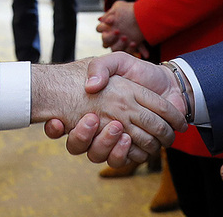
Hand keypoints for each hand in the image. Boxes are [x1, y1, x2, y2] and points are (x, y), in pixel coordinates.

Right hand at [32, 57, 185, 164]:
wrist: (169, 83)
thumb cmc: (140, 72)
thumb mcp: (118, 62)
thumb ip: (101, 67)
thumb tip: (90, 85)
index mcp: (91, 108)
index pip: (62, 125)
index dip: (53, 128)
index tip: (56, 122)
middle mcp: (98, 127)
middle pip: (78, 146)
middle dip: (81, 136)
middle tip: (91, 120)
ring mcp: (115, 140)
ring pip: (98, 156)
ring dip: (105, 144)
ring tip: (117, 129)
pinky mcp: (133, 149)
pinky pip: (122, 160)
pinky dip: (124, 152)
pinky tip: (128, 139)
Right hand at [97, 1, 147, 56]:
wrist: (141, 14)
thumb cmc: (127, 9)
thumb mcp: (119, 6)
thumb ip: (110, 12)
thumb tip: (100, 19)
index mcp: (106, 26)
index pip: (99, 28)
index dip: (102, 26)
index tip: (110, 21)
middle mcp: (111, 36)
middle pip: (105, 40)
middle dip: (110, 36)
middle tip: (117, 31)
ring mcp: (119, 43)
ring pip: (114, 48)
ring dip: (119, 44)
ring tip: (126, 38)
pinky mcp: (128, 47)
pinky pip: (127, 51)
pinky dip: (130, 48)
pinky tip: (135, 43)